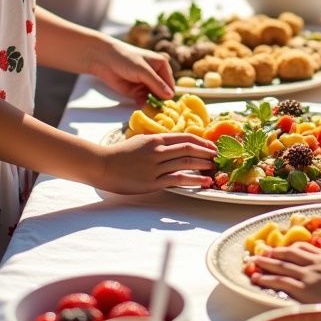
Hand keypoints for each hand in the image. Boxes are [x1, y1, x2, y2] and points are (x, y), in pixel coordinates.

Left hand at [85, 35, 174, 103]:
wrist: (103, 59)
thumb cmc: (125, 58)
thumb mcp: (143, 70)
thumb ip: (156, 83)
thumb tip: (170, 96)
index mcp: (162, 65)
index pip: (170, 84)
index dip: (169, 95)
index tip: (167, 106)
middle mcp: (156, 75)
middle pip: (163, 92)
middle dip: (161, 101)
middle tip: (159, 111)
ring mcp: (146, 84)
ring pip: (154, 98)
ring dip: (153, 105)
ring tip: (152, 111)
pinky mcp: (136, 91)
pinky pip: (144, 101)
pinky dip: (144, 105)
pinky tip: (144, 109)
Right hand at [98, 130, 215, 193]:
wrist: (102, 165)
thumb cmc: (121, 154)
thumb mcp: (141, 141)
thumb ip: (158, 142)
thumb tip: (175, 144)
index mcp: (156, 139)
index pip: (185, 138)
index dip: (202, 142)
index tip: (212, 147)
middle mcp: (158, 151)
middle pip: (189, 149)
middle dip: (206, 153)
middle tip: (217, 157)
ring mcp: (155, 166)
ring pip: (186, 163)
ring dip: (203, 166)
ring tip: (214, 169)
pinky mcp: (152, 182)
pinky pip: (177, 180)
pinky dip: (194, 180)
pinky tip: (203, 183)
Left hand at [251, 244, 320, 301]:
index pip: (304, 248)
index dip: (291, 247)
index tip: (283, 248)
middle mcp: (314, 262)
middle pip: (290, 253)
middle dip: (275, 252)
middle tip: (263, 251)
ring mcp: (308, 275)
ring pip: (282, 266)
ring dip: (266, 263)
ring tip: (255, 261)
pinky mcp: (304, 289)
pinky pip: (281, 281)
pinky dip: (267, 278)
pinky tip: (257, 278)